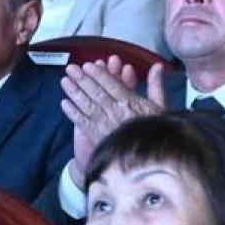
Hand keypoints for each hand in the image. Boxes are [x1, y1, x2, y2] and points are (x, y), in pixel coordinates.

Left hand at [62, 58, 164, 186]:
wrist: (149, 158)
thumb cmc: (154, 129)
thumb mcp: (160, 106)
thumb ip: (156, 85)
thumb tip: (157, 66)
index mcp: (131, 103)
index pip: (112, 85)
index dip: (99, 75)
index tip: (88, 66)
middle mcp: (116, 112)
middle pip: (96, 93)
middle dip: (82, 79)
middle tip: (70, 69)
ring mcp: (104, 124)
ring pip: (87, 106)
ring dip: (74, 93)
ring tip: (64, 81)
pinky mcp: (97, 136)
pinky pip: (83, 123)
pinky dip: (73, 113)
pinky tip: (64, 103)